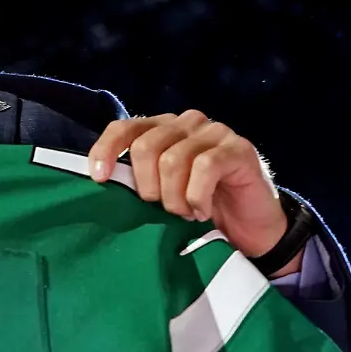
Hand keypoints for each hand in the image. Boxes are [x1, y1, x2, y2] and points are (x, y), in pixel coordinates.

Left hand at [87, 110, 301, 276]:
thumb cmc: (199, 209)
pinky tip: (201, 211)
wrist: (251, 228)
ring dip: (174, 198)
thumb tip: (101, 180)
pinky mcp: (239, 149)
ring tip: (185, 214)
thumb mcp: (161, 191)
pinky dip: (197, 196)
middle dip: (148, 187)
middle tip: (164, 210)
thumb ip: (138, 177)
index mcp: (161, 128)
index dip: (106, 150)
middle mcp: (186, 122)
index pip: (124, 128)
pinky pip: (205, 168)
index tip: (99, 179)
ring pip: (173, 160)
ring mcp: (214, 132)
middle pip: (146, 147)